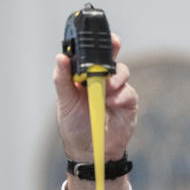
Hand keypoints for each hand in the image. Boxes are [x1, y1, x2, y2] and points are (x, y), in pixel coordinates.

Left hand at [54, 33, 137, 161]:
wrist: (90, 154)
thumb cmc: (75, 128)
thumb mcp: (65, 103)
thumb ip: (63, 80)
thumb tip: (61, 57)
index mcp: (84, 77)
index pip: (91, 55)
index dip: (93, 44)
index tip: (93, 36)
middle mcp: (102, 80)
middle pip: (110, 57)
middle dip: (113, 48)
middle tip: (113, 43)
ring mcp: (116, 91)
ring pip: (121, 72)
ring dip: (115, 77)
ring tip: (106, 88)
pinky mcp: (128, 103)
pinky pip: (129, 92)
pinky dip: (121, 95)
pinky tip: (111, 102)